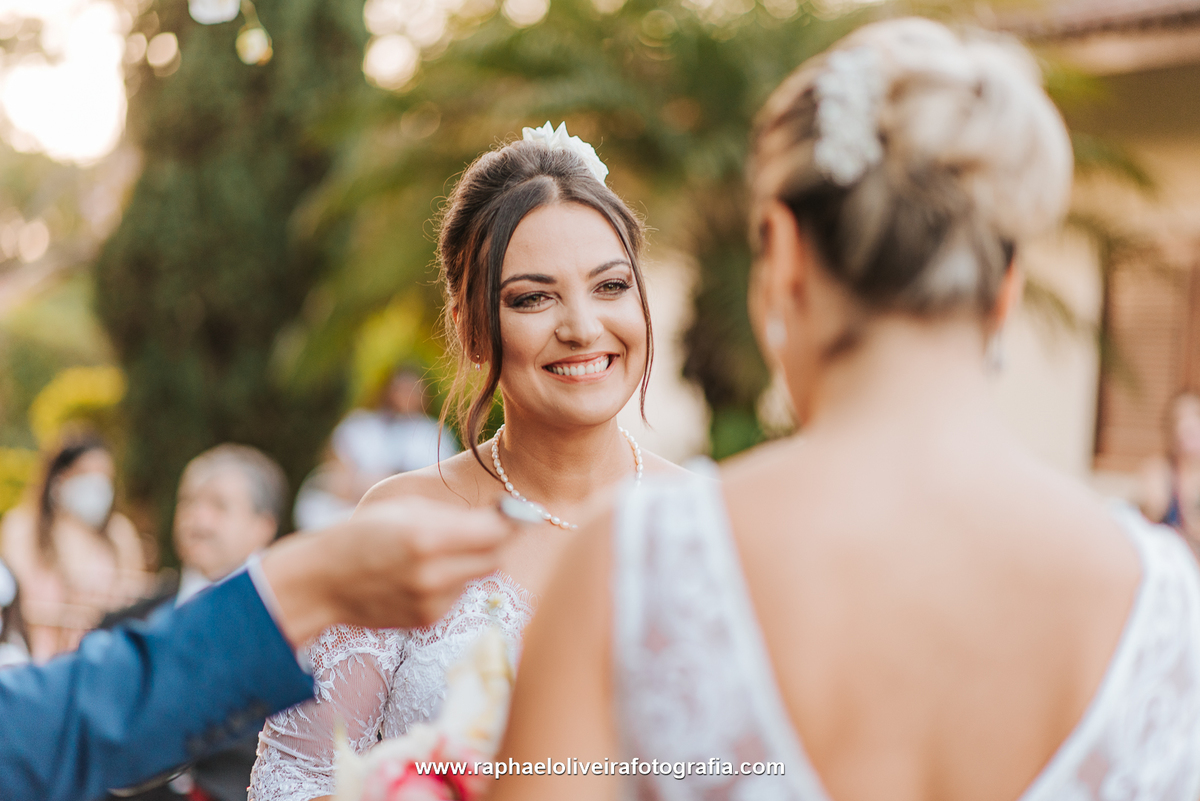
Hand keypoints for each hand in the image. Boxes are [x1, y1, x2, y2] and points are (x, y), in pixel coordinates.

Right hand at [260, 497, 511, 644]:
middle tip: (486, 528)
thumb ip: (454, 516)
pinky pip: (458, 595)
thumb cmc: (364, 533)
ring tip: (438, 552)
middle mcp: (433, 574)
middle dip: (496, 542)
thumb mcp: (407, 509)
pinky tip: (423, 573)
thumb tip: (500, 519)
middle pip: (495, 558)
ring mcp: (431, 602)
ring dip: (470, 562)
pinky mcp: (428, 621)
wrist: (324, 581)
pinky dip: (452, 582)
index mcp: (427, 537)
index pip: (495, 533)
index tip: (513, 513)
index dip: (510, 522)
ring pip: (477, 578)